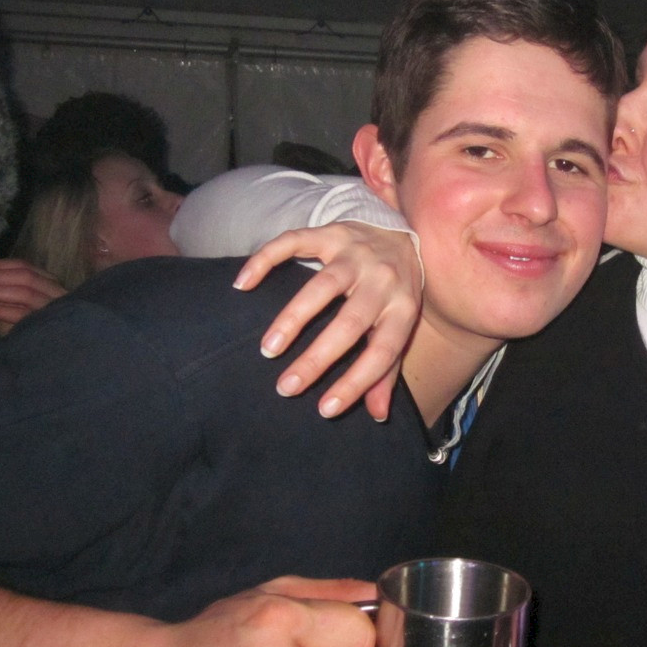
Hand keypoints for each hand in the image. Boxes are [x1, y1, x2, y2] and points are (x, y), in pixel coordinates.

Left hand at [0, 258, 65, 334]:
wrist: (37, 354)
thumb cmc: (24, 327)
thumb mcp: (14, 304)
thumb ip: (1, 290)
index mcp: (50, 283)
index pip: (25, 266)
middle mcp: (58, 292)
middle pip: (26, 276)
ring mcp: (55, 309)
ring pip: (25, 293)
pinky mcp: (48, 326)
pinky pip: (21, 314)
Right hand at [233, 223, 421, 421]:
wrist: (397, 232)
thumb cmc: (395, 292)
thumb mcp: (399, 328)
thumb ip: (386, 369)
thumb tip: (378, 414)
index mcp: (403, 310)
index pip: (382, 353)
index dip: (356, 383)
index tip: (325, 409)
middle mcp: (383, 280)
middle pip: (350, 323)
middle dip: (317, 358)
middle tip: (286, 387)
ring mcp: (356, 253)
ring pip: (323, 286)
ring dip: (293, 318)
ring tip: (269, 348)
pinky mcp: (330, 232)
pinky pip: (294, 242)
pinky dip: (265, 260)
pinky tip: (243, 284)